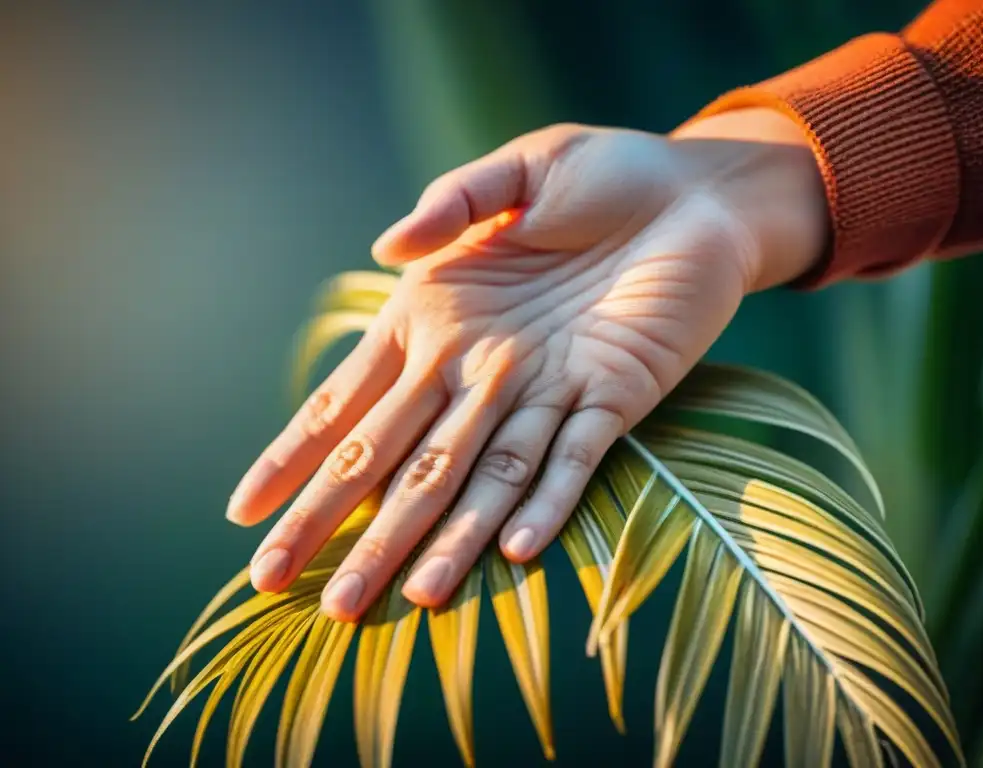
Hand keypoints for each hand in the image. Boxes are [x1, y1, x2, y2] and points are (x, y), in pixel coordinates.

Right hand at [226, 108, 828, 620]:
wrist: (694, 190)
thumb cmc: (601, 174)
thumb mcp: (518, 171)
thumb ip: (451, 206)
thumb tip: (384, 245)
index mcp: (439, 317)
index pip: (351, 401)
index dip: (297, 455)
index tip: (244, 512)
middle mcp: (480, 368)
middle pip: (399, 459)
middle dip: (340, 524)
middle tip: (282, 585)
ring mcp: (546, 388)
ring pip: (481, 478)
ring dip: (441, 539)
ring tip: (398, 601)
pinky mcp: (616, 394)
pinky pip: (577, 457)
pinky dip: (551, 503)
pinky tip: (516, 553)